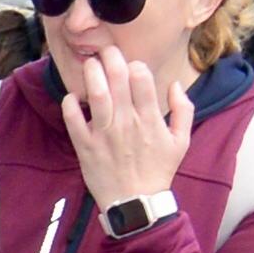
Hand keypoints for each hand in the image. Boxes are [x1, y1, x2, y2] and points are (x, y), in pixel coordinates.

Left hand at [55, 46, 191, 208]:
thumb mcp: (181, 140)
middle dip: (110, 59)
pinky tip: (72, 97)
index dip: (135, 65)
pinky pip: (73, 120)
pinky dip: (70, 105)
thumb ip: (183, 109)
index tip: (130, 64)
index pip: (142, 79)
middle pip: (117, 80)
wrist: (135, 202)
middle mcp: (127, 122)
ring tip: (89, 64)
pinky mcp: (85, 146)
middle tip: (104, 51)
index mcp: (150, 118)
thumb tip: (173, 84)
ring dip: (91, 74)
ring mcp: (104, 134)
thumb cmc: (158, 170)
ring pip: (96, 95)